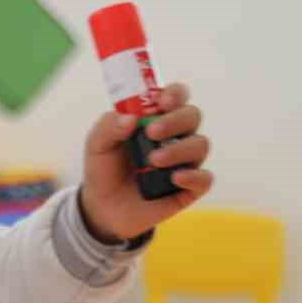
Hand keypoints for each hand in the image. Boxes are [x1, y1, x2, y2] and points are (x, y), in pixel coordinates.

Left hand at [79, 82, 214, 242]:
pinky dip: (194, 176)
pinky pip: (204, 178)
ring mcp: (184, 161)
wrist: (102, 208)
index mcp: (155, 119)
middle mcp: (176, 136)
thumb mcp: (97, 145)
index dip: (175, 94)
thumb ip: (108, 127)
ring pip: (200, 145)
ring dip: (179, 150)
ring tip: (153, 161)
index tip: (162, 101)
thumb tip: (131, 118)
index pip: (176, 96)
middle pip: (192, 116)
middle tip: (152, 133)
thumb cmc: (104, 169)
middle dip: (175, 120)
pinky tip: (175, 178)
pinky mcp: (189, 187)